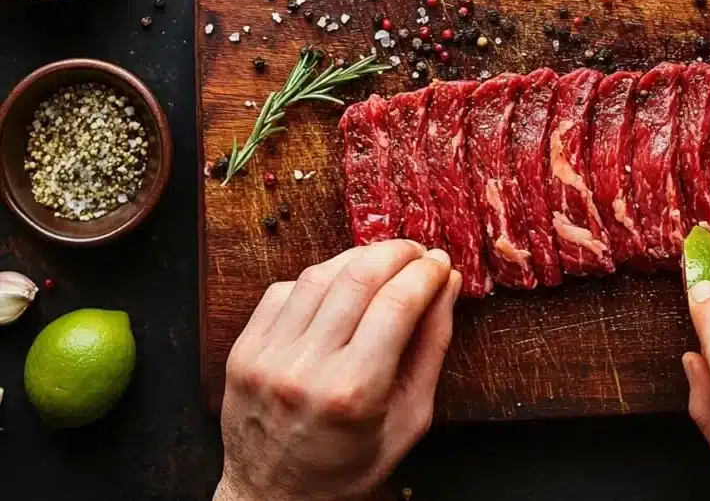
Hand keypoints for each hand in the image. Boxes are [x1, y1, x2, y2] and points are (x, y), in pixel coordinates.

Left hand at [214, 239, 460, 500]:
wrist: (273, 497)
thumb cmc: (349, 465)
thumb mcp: (411, 417)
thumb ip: (432, 346)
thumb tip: (446, 283)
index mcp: (355, 391)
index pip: (398, 302)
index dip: (426, 272)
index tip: (440, 264)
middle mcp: (306, 368)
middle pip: (359, 276)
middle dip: (397, 252)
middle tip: (416, 253)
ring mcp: (268, 356)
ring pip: (319, 274)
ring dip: (359, 257)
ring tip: (383, 263)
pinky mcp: (244, 349)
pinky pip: (283, 289)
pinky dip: (318, 278)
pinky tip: (338, 287)